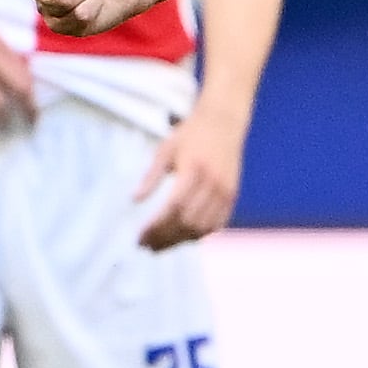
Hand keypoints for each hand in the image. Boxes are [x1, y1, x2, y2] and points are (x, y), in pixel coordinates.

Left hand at [136, 107, 244, 248]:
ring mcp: (225, 192)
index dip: (156, 226)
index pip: (174, 207)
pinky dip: (198, 235)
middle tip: (145, 244)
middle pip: (187, 222)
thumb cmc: (190, 134)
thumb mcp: (165, 150)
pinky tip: (181, 237)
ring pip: (201, 228)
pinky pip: (216, 225)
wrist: (224, 122)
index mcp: (193, 170)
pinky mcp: (232, 196)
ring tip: (159, 245)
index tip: (140, 235)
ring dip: (179, 240)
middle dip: (164, 237)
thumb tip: (135, 199)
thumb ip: (151, 176)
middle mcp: (213, 184)